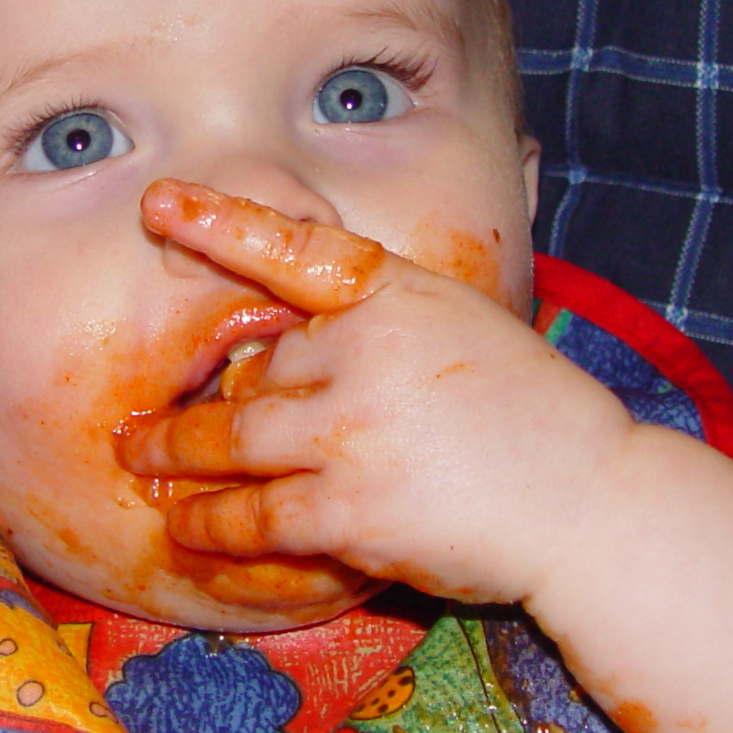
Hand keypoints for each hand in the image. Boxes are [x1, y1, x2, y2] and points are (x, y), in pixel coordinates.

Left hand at [114, 180, 637, 605]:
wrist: (590, 501)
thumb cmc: (533, 416)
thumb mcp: (463, 325)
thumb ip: (378, 327)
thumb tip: (278, 359)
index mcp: (398, 294)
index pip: (293, 249)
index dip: (220, 224)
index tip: (160, 204)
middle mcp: (366, 351)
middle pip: (253, 372)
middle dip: (207, 406)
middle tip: (145, 429)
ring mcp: (352, 430)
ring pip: (231, 442)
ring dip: (176, 459)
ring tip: (141, 466)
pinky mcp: (350, 509)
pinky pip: (254, 515)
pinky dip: (212, 525)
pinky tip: (187, 529)